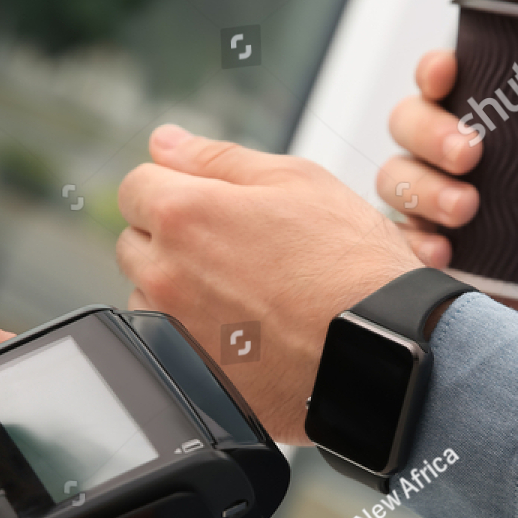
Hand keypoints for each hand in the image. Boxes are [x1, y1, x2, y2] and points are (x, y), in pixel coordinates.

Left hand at [117, 125, 422, 443]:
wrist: (383, 349)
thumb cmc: (351, 264)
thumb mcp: (297, 181)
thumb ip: (217, 158)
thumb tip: (165, 143)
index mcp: (184, 215)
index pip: (135, 185)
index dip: (173, 185)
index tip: (208, 201)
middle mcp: (166, 275)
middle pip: (134, 241)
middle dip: (171, 235)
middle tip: (236, 245)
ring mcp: (174, 330)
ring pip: (149, 295)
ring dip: (179, 287)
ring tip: (247, 291)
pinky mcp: (190, 375)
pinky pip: (169, 342)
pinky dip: (195, 332)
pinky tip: (244, 328)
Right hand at [379, 49, 517, 341]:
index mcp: (491, 125)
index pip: (445, 82)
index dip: (434, 70)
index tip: (447, 72)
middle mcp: (448, 159)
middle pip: (407, 122)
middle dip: (430, 132)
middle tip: (471, 153)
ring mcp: (431, 206)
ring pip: (395, 178)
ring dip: (424, 188)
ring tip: (466, 209)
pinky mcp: (424, 254)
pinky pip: (398, 240)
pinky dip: (414, 242)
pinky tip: (443, 252)